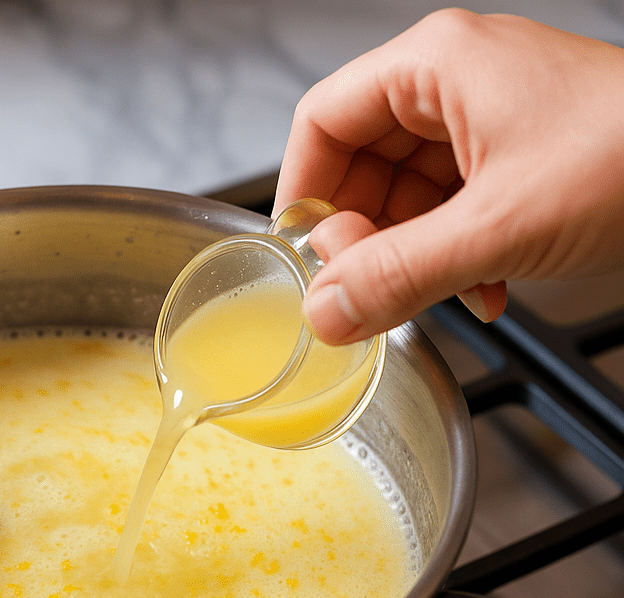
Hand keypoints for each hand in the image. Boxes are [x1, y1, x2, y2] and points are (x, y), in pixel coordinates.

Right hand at [274, 9, 623, 343]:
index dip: (302, 193)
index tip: (304, 257)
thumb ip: (398, 274)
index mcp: (436, 68)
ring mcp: (487, 125)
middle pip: (360, 166)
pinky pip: (448, 213)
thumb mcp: (498, 226)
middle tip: (369, 288)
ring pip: (403, 198)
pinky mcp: (514, 162)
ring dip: (408, 257)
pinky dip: (449, 259)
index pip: (323, 123)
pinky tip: (478, 291)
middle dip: (361, 238)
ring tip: (432, 295)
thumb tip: (325, 311)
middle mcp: (455, 88)